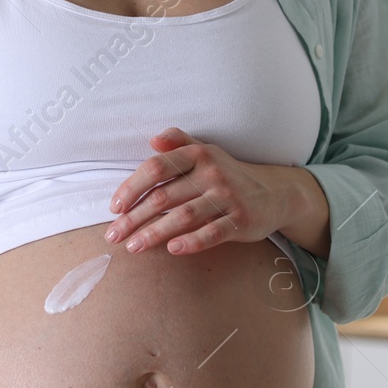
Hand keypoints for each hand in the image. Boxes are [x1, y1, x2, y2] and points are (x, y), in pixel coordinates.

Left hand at [103, 126, 323, 256]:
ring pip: (183, 217)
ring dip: (154, 233)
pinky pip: (212, 233)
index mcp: (198, 155)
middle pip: (164, 197)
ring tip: (133, 247)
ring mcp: (227, 198)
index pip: (157, 168)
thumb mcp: (205, 152)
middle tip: (113, 235)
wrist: (274, 193)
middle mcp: (212, 173)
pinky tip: (172, 249)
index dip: (132, 187)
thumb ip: (178, 142)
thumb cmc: (227, 174)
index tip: (114, 207)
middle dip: (134, 218)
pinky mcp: (241, 220)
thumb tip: (153, 138)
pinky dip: (192, 241)